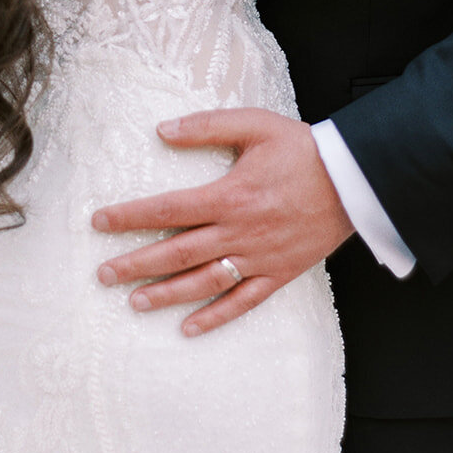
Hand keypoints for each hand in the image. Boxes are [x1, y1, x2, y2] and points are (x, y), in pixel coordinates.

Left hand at [91, 108, 353, 335]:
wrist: (353, 179)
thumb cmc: (301, 149)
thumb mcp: (254, 124)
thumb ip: (206, 126)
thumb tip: (162, 130)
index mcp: (228, 196)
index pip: (166, 210)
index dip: (130, 216)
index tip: (100, 222)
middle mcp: (238, 232)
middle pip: (176, 252)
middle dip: (135, 263)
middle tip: (102, 274)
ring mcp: (258, 257)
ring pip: (203, 282)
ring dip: (166, 294)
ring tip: (134, 302)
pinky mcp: (278, 273)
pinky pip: (242, 301)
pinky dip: (215, 317)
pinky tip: (188, 328)